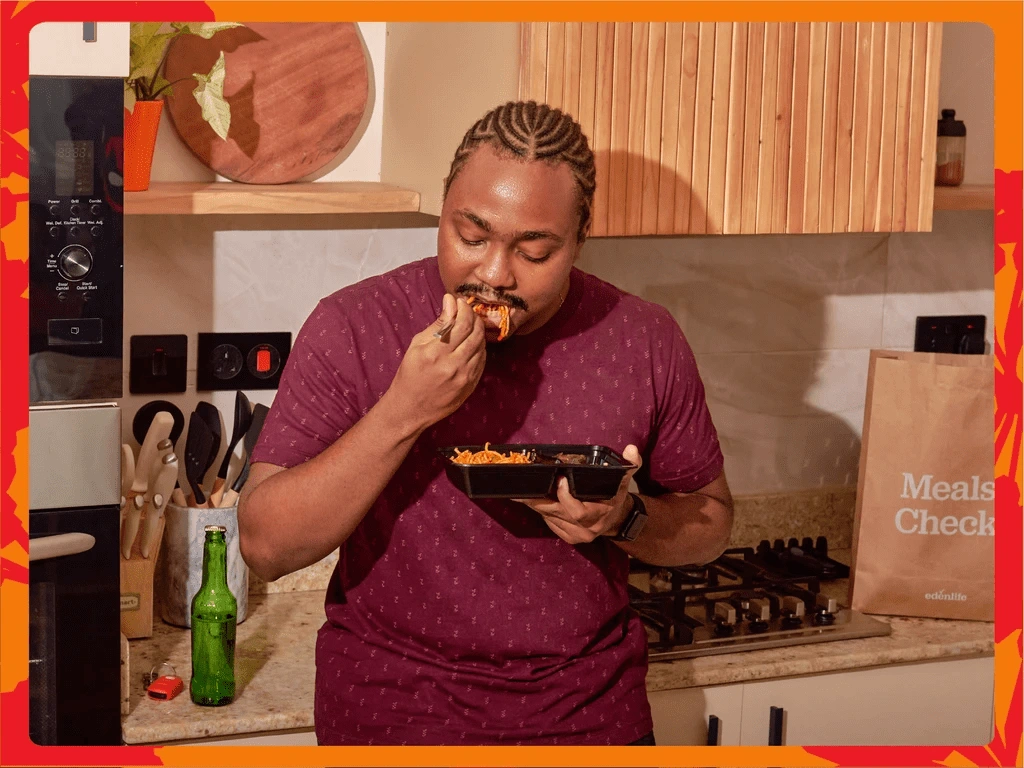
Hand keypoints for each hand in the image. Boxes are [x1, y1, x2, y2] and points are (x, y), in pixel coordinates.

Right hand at [385, 294, 485, 430]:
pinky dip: (479, 347)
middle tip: (467, 311)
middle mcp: (454, 365)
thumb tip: (451, 301)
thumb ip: (438, 324)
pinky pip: (482, 360)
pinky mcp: (472, 385)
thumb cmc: (410, 374)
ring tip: (469, 325)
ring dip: (478, 331)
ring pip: (482, 346)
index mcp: (436, 353)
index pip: (462, 324)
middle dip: (474, 317)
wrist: (411, 409)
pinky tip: (471, 343)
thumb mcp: (417, 345)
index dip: (464, 309)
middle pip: (476, 333)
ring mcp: (466, 377)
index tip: (460, 302)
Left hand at [516, 445, 642, 544]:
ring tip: (519, 492)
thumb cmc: (616, 496)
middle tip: (522, 487)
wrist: (618, 519)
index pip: (577, 512)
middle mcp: (586, 529)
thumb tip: (632, 449)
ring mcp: (576, 535)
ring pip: (549, 518)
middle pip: (556, 514)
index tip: (559, 479)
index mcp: (599, 515)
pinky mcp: (568, 537)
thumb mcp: (625, 480)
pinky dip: (540, 511)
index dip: (565, 497)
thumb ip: (630, 465)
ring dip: (534, 504)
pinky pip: (549, 523)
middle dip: (537, 500)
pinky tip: (532, 500)